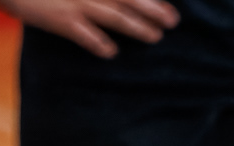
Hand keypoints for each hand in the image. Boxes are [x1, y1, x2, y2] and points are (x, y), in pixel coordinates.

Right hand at [0, 0, 177, 56]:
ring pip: (112, 14)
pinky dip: (98, 42)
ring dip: (136, 26)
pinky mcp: (59, 18)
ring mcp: (74, 2)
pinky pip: (83, 33)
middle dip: (151, 8)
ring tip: (156, 38)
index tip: (168, 5)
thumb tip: (105, 5)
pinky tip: (111, 52)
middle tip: (174, 20)